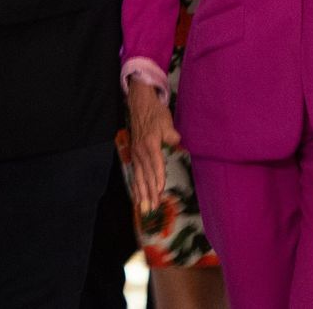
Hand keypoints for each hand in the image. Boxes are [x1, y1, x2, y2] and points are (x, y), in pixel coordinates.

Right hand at [127, 80, 180, 213]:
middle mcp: (141, 151)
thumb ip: (172, 136)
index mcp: (150, 144)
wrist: (140, 105)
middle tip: (153, 206)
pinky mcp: (134, 154)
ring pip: (138, 176)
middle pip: (146, 174)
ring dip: (141, 192)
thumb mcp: (167, 122)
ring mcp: (136, 153)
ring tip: (143, 207)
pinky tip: (136, 196)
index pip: (155, 163)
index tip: (160, 189)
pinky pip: (134, 173)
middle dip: (149, 191)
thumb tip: (178, 145)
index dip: (158, 177)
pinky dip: (135, 186)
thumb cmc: (155, 114)